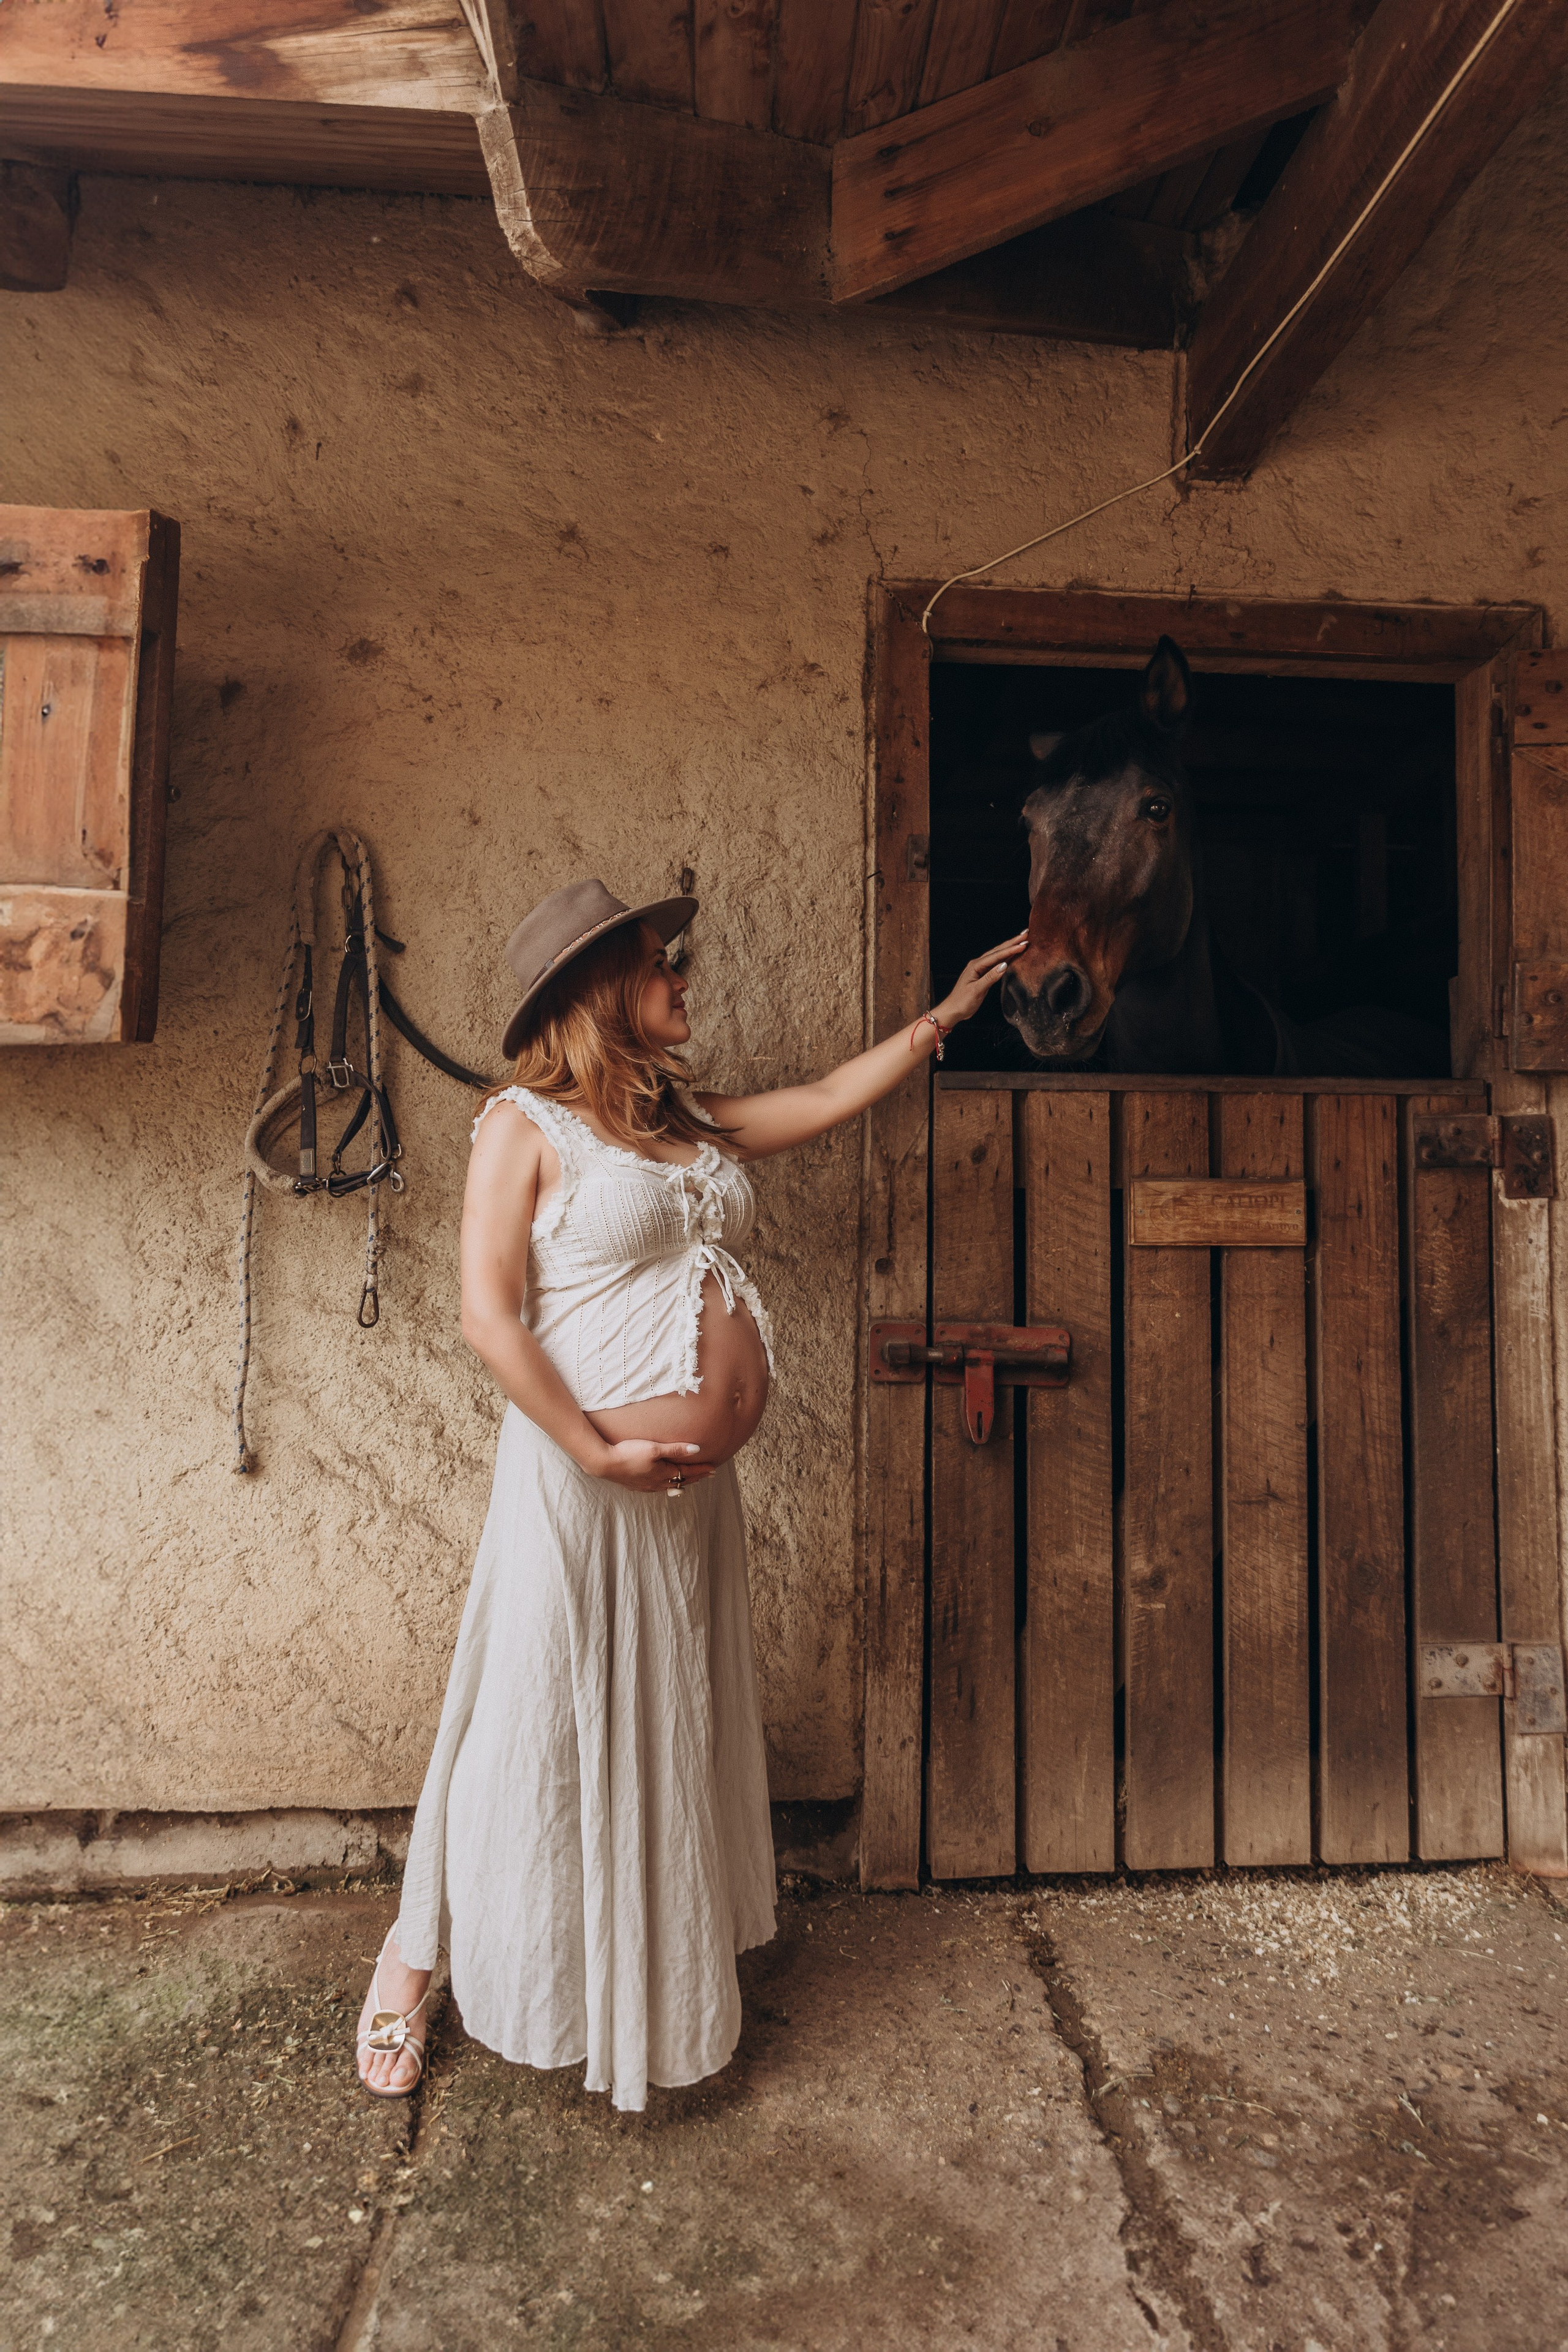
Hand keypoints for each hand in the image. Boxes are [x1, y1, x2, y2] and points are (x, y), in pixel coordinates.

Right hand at [592, 1439, 714, 1493]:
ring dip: (683, 1481)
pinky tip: (664, 1483)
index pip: (688, 1472)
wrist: (604, 1463)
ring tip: (690, 1480)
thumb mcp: (654, 1448)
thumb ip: (675, 1449)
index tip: (714, 1468)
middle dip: (696, 1477)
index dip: (702, 1470)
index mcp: (663, 1474)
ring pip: (670, 1485)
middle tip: (708, 1475)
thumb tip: (697, 1450)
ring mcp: (646, 1486)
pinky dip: (668, 1484)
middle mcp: (657, 1483)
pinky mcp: (637, 1485)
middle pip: (681, 1481)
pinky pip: (658, 1487)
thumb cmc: (629, 1453)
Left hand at [934, 930, 1029, 1028]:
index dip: (1010, 950)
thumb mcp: (976, 990)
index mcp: (975, 966)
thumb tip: (1004, 965)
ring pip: (997, 955)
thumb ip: (990, 978)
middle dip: (1012, 943)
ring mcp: (980, 969)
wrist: (953, 1010)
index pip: (996, 956)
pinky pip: (996, 963)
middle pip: (997, 951)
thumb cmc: (962, 1001)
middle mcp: (977, 964)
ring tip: (1021, 941)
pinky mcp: (982, 975)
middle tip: (1025, 935)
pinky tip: (1012, 955)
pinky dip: (1005, 957)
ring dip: (1009, 948)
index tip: (1023, 944)